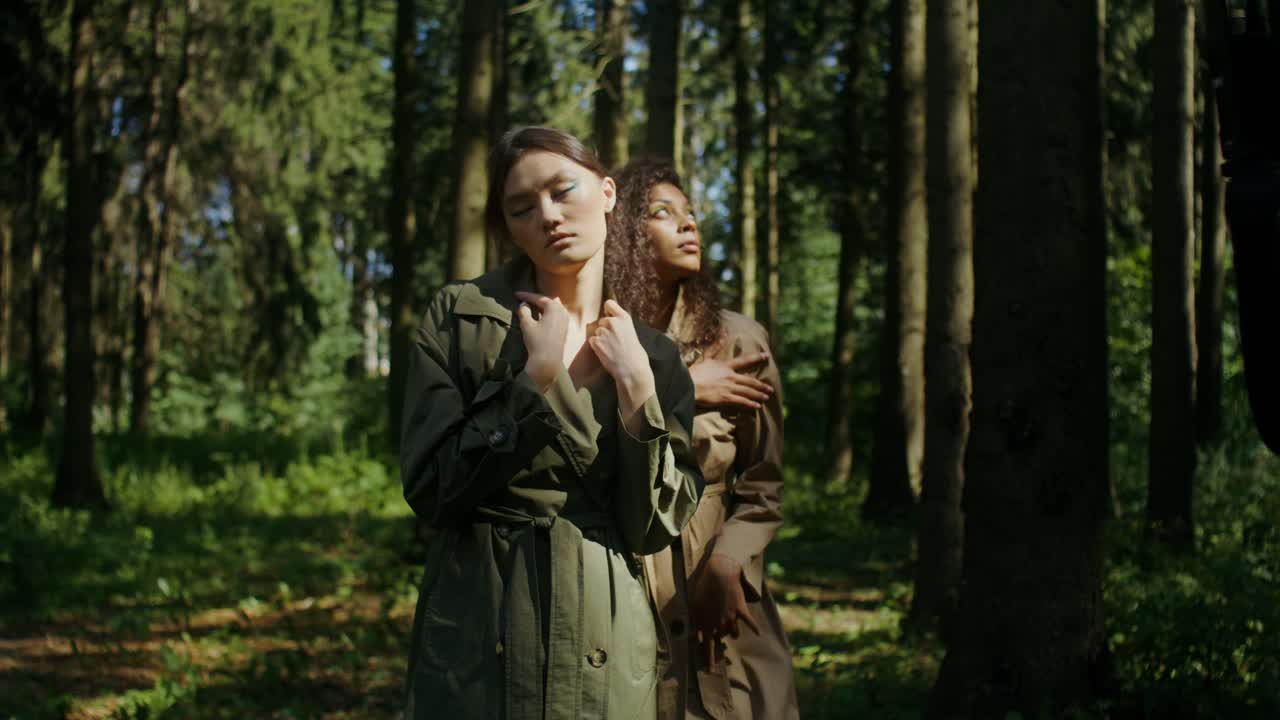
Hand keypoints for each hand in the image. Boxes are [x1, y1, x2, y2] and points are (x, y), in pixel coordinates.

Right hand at [515, 291, 567, 390]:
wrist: (547, 361)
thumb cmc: (537, 341)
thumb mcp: (527, 325)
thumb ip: (524, 311)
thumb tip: (523, 304)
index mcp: (554, 308)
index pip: (539, 298)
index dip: (526, 295)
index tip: (516, 294)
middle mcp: (563, 312)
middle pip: (547, 302)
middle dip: (535, 300)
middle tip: (523, 299)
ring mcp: (565, 321)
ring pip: (553, 309)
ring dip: (542, 307)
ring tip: (531, 306)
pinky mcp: (564, 330)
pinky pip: (556, 316)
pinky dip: (547, 314)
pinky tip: (541, 317)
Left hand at [588, 300, 655, 420]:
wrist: (632, 370)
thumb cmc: (635, 355)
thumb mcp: (632, 333)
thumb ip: (621, 325)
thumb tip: (609, 322)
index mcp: (624, 318)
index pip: (609, 303)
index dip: (608, 311)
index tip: (609, 318)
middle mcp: (612, 322)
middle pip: (601, 320)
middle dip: (605, 329)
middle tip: (613, 342)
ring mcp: (603, 332)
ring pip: (596, 331)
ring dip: (600, 339)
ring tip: (611, 349)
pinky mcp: (596, 342)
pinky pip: (591, 340)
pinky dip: (596, 347)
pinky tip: (606, 353)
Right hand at [689, 353, 772, 410]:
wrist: (687, 385)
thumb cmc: (693, 373)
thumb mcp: (705, 358)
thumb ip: (715, 347)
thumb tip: (724, 336)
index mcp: (725, 366)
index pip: (744, 361)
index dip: (756, 358)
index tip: (766, 356)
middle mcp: (730, 376)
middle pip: (750, 381)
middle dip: (761, 385)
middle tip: (770, 389)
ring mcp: (728, 387)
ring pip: (748, 391)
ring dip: (758, 395)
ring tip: (766, 398)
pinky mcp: (725, 398)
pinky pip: (741, 401)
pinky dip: (750, 404)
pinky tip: (756, 406)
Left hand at [691, 553, 759, 668]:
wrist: (718, 573)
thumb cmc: (703, 588)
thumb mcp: (693, 606)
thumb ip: (694, 624)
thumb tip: (692, 639)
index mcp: (706, 623)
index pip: (707, 646)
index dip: (708, 659)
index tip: (709, 671)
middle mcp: (719, 623)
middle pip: (722, 637)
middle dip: (721, 637)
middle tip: (720, 635)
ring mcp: (730, 616)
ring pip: (734, 633)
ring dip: (733, 632)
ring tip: (733, 632)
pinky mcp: (740, 609)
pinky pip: (748, 621)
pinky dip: (753, 627)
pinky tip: (758, 633)